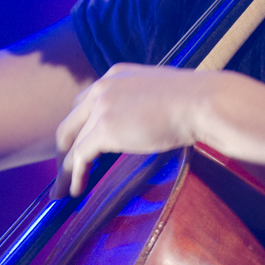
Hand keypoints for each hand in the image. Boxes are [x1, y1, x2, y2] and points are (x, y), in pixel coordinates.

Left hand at [52, 64, 219, 197]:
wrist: (201, 103)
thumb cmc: (192, 101)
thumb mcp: (157, 92)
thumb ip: (139, 101)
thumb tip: (140, 122)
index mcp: (115, 75)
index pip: (86, 102)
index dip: (80, 127)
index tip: (78, 145)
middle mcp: (103, 87)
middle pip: (71, 121)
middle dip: (65, 147)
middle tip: (64, 170)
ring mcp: (101, 107)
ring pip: (71, 141)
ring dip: (65, 168)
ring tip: (63, 190)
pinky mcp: (104, 128)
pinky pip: (79, 156)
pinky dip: (75, 175)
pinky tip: (77, 190)